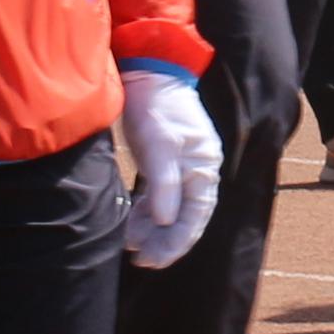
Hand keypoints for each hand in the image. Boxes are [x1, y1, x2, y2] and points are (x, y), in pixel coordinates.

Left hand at [118, 67, 223, 271]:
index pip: (195, 216)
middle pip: (184, 216)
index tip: (155, 260)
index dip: (176, 242)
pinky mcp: (165, 161)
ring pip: (170, 208)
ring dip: (152, 228)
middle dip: (163, 241)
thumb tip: (165, 221)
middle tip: (141, 260)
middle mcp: (197, 169)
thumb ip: (164, 185)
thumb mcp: (158, 146)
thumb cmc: (155, 107)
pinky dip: (146, 212)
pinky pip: (159, 196)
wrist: (147, 73)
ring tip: (130, 243)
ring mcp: (182, 165)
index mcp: (202, 167)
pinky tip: (131, 223)